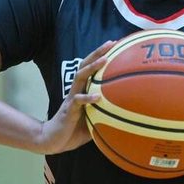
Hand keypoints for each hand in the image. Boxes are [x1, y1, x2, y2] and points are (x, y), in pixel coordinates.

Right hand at [37, 40, 115, 154]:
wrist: (55, 140)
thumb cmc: (75, 129)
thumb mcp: (95, 119)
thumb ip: (106, 112)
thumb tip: (128, 112)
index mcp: (83, 90)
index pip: (91, 68)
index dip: (101, 56)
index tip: (115, 45)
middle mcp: (77, 90)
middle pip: (85, 66)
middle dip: (97, 53)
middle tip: (110, 43)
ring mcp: (72, 98)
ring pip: (80, 77)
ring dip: (92, 67)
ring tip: (104, 60)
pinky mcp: (69, 110)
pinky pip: (78, 101)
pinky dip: (87, 98)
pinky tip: (97, 97)